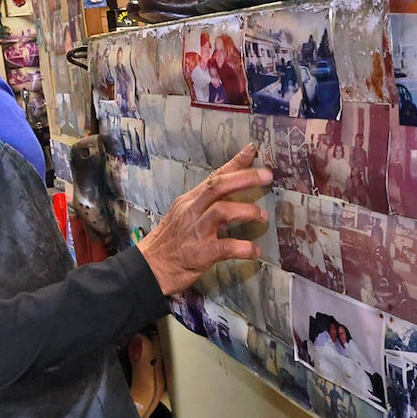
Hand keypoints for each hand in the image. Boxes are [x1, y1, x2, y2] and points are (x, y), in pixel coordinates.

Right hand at [137, 145, 270, 295]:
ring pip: (222, 211)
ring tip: (262, 216)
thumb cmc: (169, 242)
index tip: (253, 150)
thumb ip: (206, 205)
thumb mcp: (184, 215)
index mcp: (190, 201)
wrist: (149, 268)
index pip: (215, 177)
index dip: (235, 163)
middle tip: (267, 175)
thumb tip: (232, 198)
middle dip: (245, 178)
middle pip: (218, 186)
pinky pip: (226, 247)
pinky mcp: (200, 253)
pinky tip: (254, 250)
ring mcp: (195, 231)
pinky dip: (244, 247)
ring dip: (246, 211)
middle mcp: (192, 211)